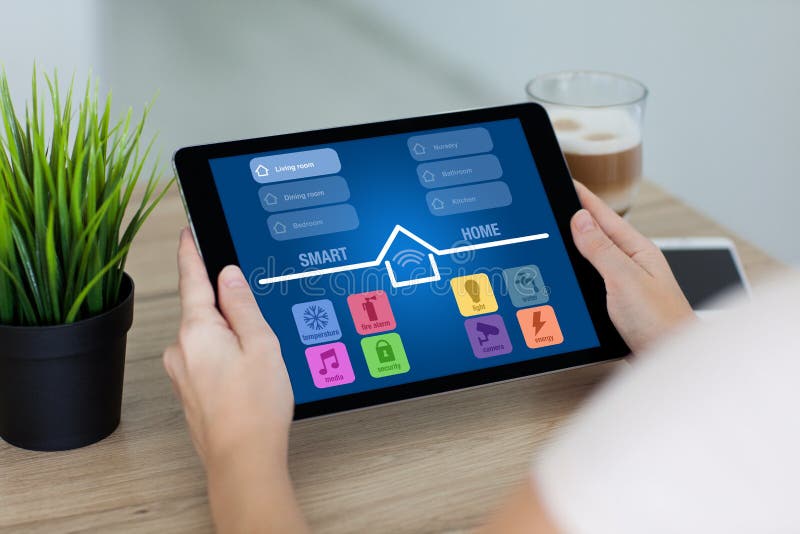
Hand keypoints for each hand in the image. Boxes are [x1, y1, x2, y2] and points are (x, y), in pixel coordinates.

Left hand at [164, 229, 306, 532]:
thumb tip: (228, 276)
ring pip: (208, 336)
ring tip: (261, 363)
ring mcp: (182, 372)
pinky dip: (226, 357)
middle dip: (229, 308)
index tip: (188, 231)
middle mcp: (181, 349)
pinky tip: (248, 378)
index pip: (192, 279)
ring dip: (231, 337)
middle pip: (204, 310)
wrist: (243, 459)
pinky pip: (207, 358)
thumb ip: (242, 305)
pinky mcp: (189, 390)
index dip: (192, 252)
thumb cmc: (256, 407)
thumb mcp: (261, 344)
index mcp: (197, 330)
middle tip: (260, 328)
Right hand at [570, 181, 693, 353]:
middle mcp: (633, 264)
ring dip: (578, 245)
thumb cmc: (660, 323)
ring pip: (596, 258)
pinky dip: (581, 271)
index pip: (603, 216)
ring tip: (561, 231)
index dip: (583, 198)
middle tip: (557, 202)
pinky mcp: (620, 304)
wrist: (671, 360)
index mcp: (638, 251)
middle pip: (599, 234)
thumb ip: (601, 249)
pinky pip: (595, 278)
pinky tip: (573, 273)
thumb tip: (580, 219)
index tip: (567, 182)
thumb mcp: (624, 279)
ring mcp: (627, 284)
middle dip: (577, 218)